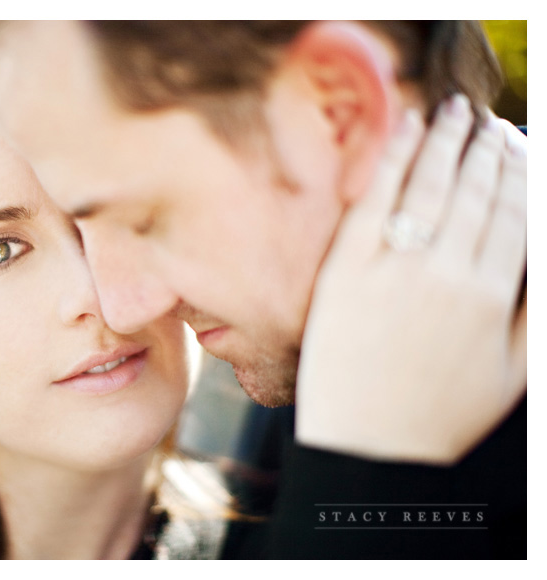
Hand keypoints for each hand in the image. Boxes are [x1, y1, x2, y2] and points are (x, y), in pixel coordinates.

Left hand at [294, 95, 525, 464]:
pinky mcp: (345, 273)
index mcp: (495, 296)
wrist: (368, 448)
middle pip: (475, 192)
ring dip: (445, 140)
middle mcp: (449, 275)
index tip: (518, 144)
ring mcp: (394, 271)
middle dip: (485, 148)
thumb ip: (540, 311)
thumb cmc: (441, 415)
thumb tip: (543, 255)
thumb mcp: (515, 374)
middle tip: (485, 122)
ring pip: (430, 187)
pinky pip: (374, 203)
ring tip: (452, 112)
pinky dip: (392, 159)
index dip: (519, 172)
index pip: (515, 213)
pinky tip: (404, 127)